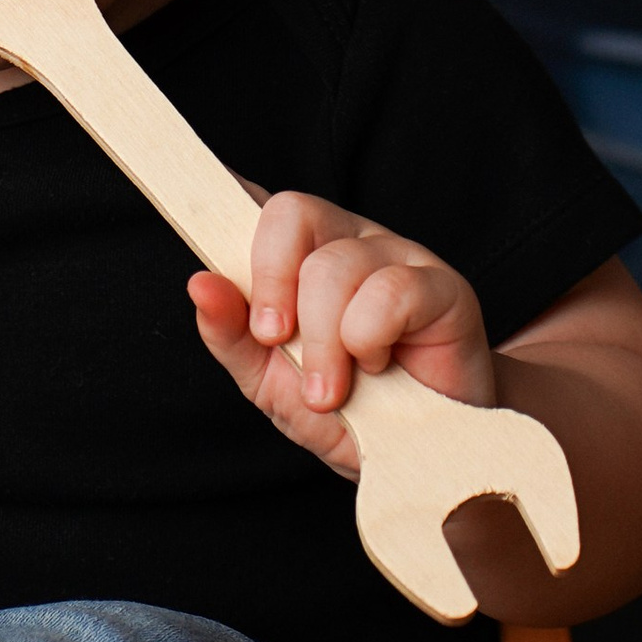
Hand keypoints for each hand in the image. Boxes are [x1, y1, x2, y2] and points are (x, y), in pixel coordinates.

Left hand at [188, 191, 492, 480]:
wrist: (416, 455)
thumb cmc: (345, 410)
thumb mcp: (268, 381)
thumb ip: (230, 334)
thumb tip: (200, 283)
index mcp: (297, 255)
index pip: (255, 200)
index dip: (224, 187)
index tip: (206, 186)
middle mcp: (344, 239)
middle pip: (289, 214)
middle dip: (271, 287)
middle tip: (278, 343)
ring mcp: (395, 255)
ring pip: (334, 265)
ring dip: (324, 343)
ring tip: (333, 389)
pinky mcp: (441, 285)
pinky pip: (390, 291)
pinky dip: (370, 341)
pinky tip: (380, 365)